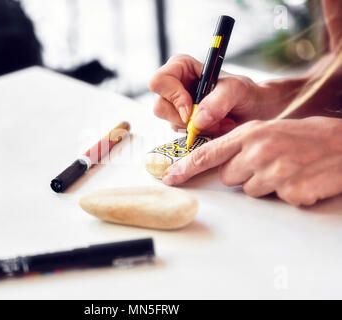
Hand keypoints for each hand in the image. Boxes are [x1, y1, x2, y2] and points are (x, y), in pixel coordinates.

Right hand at [148, 54, 259, 134]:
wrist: (255, 110)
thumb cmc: (246, 93)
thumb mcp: (237, 90)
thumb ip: (219, 100)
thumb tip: (197, 120)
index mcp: (181, 67)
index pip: (159, 82)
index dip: (173, 97)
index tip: (192, 110)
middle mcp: (174, 85)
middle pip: (160, 107)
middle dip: (187, 119)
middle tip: (212, 120)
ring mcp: (176, 105)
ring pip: (171, 123)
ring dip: (197, 129)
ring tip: (220, 123)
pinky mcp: (181, 122)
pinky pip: (181, 134)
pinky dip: (200, 135)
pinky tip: (216, 128)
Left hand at [162, 117, 341, 205]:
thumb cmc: (305, 137)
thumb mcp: (269, 131)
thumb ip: (241, 145)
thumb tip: (220, 165)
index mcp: (250, 134)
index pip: (208, 154)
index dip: (186, 168)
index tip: (170, 178)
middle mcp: (258, 151)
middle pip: (229, 178)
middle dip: (244, 174)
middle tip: (270, 163)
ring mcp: (275, 171)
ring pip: (251, 191)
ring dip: (266, 185)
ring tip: (289, 168)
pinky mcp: (291, 190)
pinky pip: (277, 199)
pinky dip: (287, 193)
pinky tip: (301, 178)